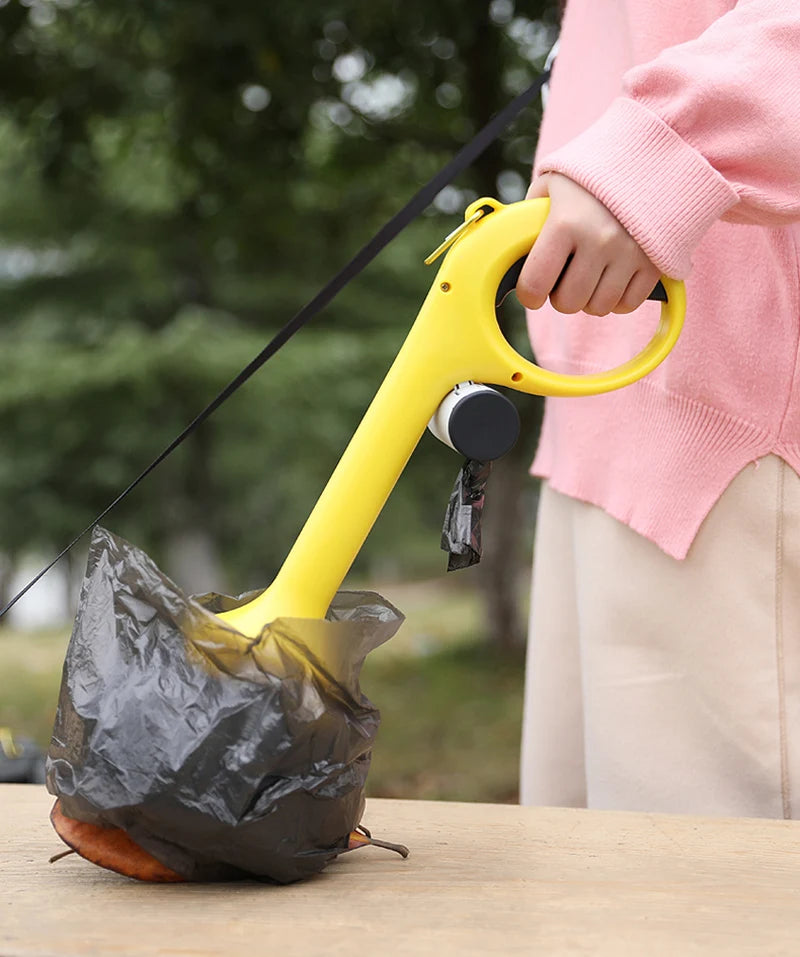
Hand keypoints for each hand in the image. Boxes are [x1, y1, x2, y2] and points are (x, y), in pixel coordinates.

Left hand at [516, 173, 660, 315]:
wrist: (651, 154)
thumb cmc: (592, 173)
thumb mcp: (552, 184)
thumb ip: (531, 216)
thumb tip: (514, 246)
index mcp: (565, 222)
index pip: (536, 284)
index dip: (529, 295)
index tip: (532, 292)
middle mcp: (598, 240)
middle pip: (569, 303)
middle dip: (560, 297)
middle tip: (563, 281)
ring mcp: (630, 253)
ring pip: (598, 307)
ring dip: (589, 300)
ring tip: (589, 278)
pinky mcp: (654, 262)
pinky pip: (628, 304)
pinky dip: (617, 300)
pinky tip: (612, 280)